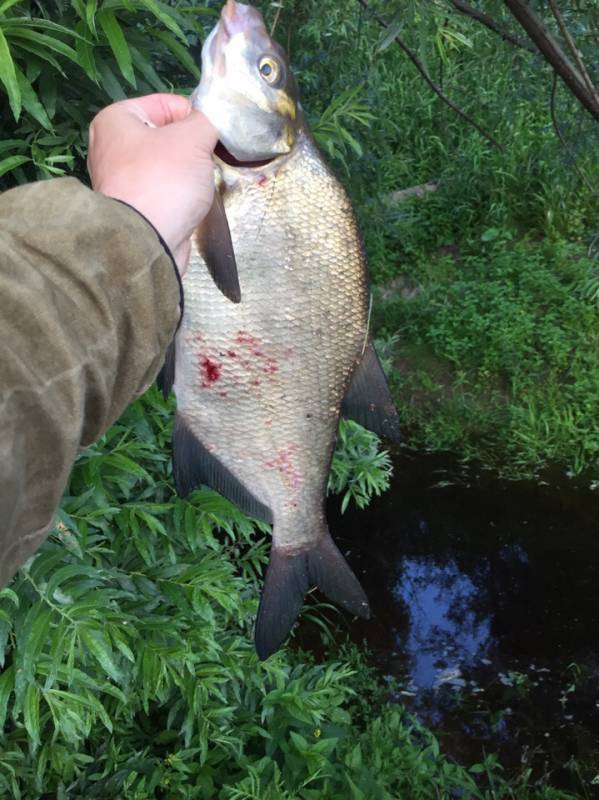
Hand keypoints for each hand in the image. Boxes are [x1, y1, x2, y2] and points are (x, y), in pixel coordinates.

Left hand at [87, 93, 217, 272]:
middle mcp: (109, 148)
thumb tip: (207, 124)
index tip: (209, 134)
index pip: (164, 104)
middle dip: (190, 148)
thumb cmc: (164, 181)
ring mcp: (118, 182)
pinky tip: (188, 205)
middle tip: (207, 159)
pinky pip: (162, 192)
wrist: (147, 243)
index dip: (192, 115)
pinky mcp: (132, 209)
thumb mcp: (194, 138)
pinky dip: (177, 196)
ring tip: (199, 184)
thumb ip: (205, 121)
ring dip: (186, 173)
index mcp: (114, 121)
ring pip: (165, 166)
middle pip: (164, 136)